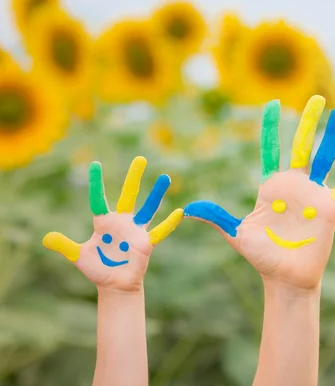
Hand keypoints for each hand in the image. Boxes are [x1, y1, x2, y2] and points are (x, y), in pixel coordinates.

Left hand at [43, 157, 182, 291]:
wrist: (114, 285)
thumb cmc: (98, 268)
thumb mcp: (78, 256)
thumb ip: (64, 245)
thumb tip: (45, 238)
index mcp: (104, 222)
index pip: (99, 199)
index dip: (96, 183)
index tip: (95, 164)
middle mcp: (122, 221)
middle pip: (128, 195)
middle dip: (134, 177)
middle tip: (140, 159)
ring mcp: (135, 231)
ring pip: (148, 208)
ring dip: (157, 193)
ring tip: (166, 177)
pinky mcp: (146, 243)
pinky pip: (159, 231)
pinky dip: (169, 223)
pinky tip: (179, 212)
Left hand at [184, 95, 334, 289]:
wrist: (285, 277)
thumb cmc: (262, 256)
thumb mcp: (237, 234)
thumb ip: (217, 218)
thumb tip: (189, 208)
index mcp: (271, 185)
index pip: (271, 149)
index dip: (272, 127)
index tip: (273, 104)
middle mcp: (294, 184)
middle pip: (301, 145)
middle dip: (309, 121)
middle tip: (317, 97)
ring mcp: (313, 193)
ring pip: (325, 157)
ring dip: (332, 135)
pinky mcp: (329, 207)